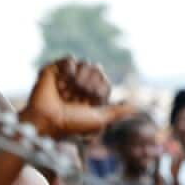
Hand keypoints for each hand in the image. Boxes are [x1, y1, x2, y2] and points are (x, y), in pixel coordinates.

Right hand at [19, 58, 133, 138]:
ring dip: (79, 80)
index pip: (104, 81)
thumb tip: (137, 107)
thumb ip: (118, 112)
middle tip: (76, 98)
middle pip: (97, 70)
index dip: (99, 91)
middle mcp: (79, 86)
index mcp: (89, 96)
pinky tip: (62, 82)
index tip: (88, 104)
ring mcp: (66, 77)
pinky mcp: (54, 70)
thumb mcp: (100, 120)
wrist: (48, 121)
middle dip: (89, 85)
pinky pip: (70, 60)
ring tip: (66, 93)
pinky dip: (69, 70)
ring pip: (85, 64)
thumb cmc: (71, 124)